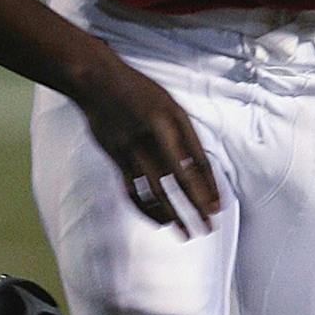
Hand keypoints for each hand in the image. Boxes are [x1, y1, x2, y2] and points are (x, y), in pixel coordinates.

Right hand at [76, 52, 220, 235]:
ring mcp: (132, 148)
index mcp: (173, 119)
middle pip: (179, 178)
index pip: (198, 160)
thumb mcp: (169, 104)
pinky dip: (145, 208)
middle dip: (196, 205)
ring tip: (185, 232)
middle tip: (208, 226)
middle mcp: (154, 135)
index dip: (210, 185)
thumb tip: (199, 169)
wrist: (96, 81)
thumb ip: (184, 135)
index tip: (218, 206)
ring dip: (172, 214)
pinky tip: (158, 219)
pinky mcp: (115, 157)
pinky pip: (131, 190)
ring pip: (154, 190)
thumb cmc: (138, 91)